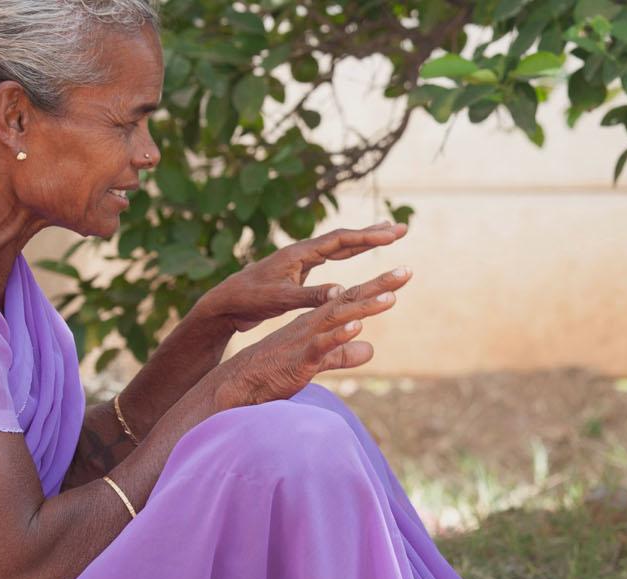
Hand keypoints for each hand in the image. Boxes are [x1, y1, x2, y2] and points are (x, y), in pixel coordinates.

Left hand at [192, 223, 408, 333]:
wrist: (225, 302)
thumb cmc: (249, 300)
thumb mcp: (280, 300)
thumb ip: (310, 296)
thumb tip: (342, 292)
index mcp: (299, 253)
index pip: (340, 240)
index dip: (368, 237)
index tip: (392, 234)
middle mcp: (302, 252)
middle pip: (344, 237)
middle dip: (373, 232)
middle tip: (401, 227)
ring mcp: (301, 260)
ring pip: (339, 246)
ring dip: (364, 239)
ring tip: (387, 234)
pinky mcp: (299, 270)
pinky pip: (331, 257)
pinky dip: (350, 252)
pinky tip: (356, 251)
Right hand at [215, 267, 413, 407]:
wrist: (243, 382)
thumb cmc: (278, 369)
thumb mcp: (318, 360)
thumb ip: (343, 353)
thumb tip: (370, 349)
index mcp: (320, 322)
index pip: (353, 299)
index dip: (379, 287)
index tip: (403, 273)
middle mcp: (315, 323)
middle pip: (350, 299)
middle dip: (379, 285)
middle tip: (406, 270)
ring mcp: (308, 338)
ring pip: (338, 317)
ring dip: (364, 307)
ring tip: (390, 298)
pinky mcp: (301, 358)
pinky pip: (321, 345)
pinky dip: (339, 336)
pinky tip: (357, 328)